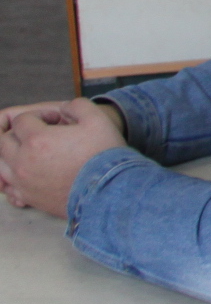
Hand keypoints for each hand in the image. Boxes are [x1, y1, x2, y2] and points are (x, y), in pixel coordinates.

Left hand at [0, 98, 125, 216]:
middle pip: (4, 141)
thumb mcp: (98, 119)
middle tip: (41, 135)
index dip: (39, 115)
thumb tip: (63, 108)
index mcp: (37, 140)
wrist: (108, 192)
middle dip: (20, 133)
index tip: (56, 121)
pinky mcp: (28, 198)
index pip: (21, 120)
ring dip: (12, 155)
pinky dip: (13, 177)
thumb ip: (77, 106)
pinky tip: (29, 173)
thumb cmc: (103, 155)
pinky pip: (7, 186)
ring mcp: (23, 182)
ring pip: (1, 164)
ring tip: (31, 154)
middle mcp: (23, 161)